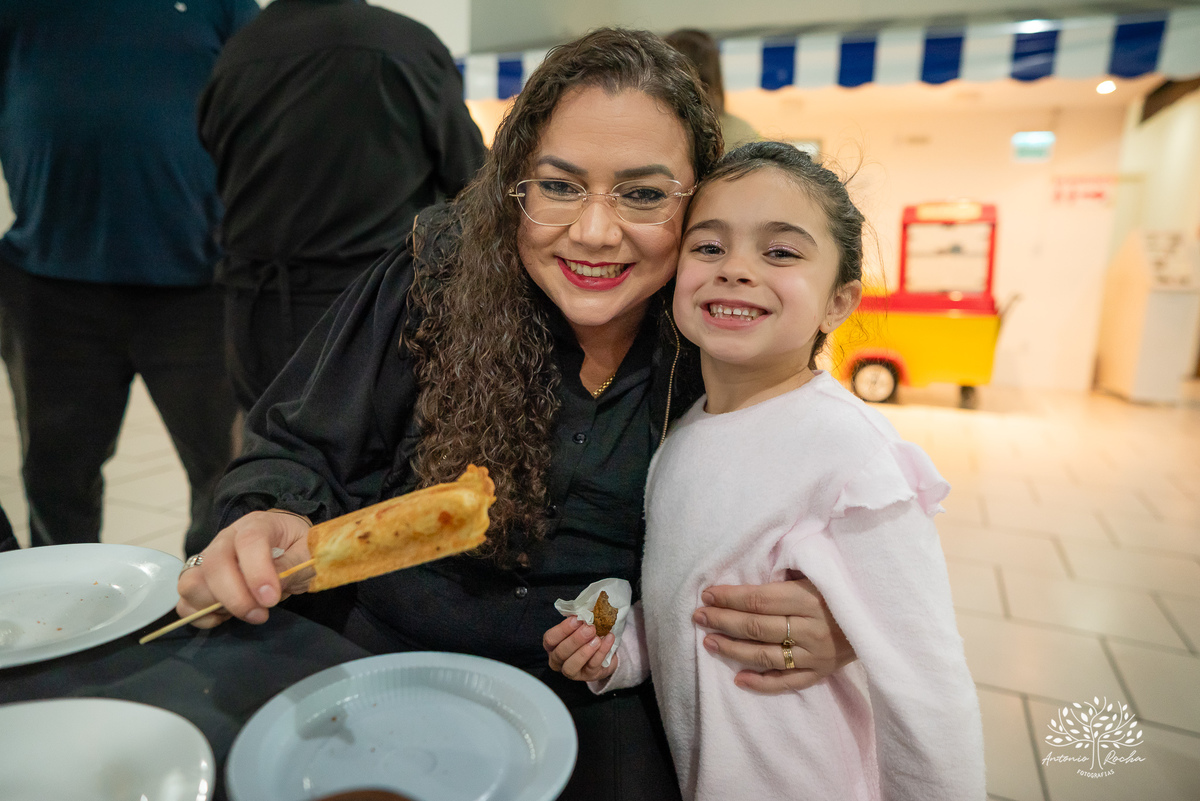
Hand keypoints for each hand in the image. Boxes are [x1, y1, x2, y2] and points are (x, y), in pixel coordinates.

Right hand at [176, 510, 313, 627]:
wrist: (286, 544)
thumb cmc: (297, 546)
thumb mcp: (307, 553)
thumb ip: (292, 567)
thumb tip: (268, 591)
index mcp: (257, 524)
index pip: (249, 541)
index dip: (257, 572)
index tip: (270, 599)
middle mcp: (226, 539)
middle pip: (214, 565)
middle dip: (236, 598)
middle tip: (261, 614)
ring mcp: (208, 559)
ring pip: (191, 584)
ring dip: (215, 606)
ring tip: (245, 611)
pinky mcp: (200, 580)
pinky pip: (185, 602)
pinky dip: (201, 615)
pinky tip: (226, 615)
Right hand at [543, 617, 617, 681]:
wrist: (604, 652)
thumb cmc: (587, 636)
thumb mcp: (580, 626)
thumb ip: (579, 619)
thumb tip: (585, 610)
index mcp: (552, 646)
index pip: (550, 639)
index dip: (562, 629)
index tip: (576, 619)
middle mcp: (558, 661)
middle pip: (560, 653)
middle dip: (575, 640)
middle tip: (590, 628)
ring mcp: (572, 671)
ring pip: (571, 666)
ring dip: (584, 651)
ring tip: (597, 638)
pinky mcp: (587, 676)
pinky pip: (592, 666)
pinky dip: (601, 652)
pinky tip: (608, 639)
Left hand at [695, 573, 855, 693]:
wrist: (884, 615)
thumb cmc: (844, 587)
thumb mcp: (820, 572)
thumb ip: (789, 572)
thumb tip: (750, 569)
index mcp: (809, 598)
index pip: (758, 600)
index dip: (729, 597)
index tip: (707, 594)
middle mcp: (811, 629)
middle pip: (756, 627)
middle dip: (722, 621)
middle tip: (699, 616)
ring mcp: (815, 654)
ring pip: (765, 656)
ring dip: (732, 650)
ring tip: (708, 642)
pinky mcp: (820, 673)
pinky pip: (786, 682)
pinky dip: (761, 683)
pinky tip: (738, 679)